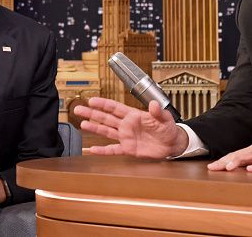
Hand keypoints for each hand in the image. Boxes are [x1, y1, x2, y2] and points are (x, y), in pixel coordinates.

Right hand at [74, 97, 188, 158]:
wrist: (173, 144)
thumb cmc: (169, 128)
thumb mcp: (165, 118)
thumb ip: (158, 111)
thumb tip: (154, 104)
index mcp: (133, 115)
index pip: (115, 107)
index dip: (103, 104)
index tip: (91, 100)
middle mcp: (127, 125)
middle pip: (106, 118)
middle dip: (92, 113)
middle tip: (78, 109)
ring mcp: (126, 137)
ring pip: (106, 132)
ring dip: (94, 128)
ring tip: (82, 124)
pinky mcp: (129, 149)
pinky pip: (113, 150)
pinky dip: (103, 150)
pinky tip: (92, 150)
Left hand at [207, 142, 251, 171]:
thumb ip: (248, 163)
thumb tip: (234, 169)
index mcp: (251, 151)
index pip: (233, 155)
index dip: (221, 161)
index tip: (211, 167)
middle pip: (237, 155)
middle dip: (224, 161)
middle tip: (213, 168)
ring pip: (248, 156)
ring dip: (237, 162)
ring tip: (228, 168)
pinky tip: (250, 170)